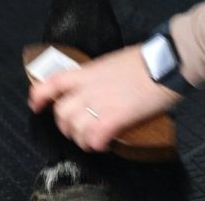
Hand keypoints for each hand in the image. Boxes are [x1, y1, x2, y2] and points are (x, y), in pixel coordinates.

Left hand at [27, 44, 181, 152]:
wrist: (167, 60)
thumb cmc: (148, 59)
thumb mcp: (115, 61)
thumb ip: (102, 76)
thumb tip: (102, 87)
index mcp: (89, 71)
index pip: (53, 82)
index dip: (40, 96)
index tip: (37, 106)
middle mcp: (90, 87)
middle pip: (61, 113)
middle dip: (67, 126)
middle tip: (79, 130)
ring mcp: (101, 102)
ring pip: (75, 128)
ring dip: (82, 139)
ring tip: (93, 140)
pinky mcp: (116, 116)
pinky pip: (95, 137)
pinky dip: (97, 144)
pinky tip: (105, 143)